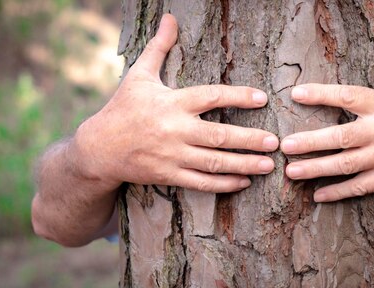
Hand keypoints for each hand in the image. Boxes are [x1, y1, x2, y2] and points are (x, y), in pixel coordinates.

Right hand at [72, 14, 278, 192]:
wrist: (98, 148)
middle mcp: (175, 129)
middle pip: (219, 135)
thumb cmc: (123, 108)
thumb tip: (170, 18)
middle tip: (275, 142)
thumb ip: (159, 48)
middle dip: (249, 139)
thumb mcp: (139, 75)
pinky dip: (223, 184)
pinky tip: (243, 182)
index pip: (211, 97)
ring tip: (268, 165)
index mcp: (172, 102)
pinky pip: (201, 183)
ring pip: (214, 162)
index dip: (239, 97)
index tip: (262, 99)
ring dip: (244, 165)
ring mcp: (172, 155)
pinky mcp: (169, 175)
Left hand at [281, 16, 373, 201]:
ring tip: (291, 171)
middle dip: (311, 141)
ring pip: (347, 165)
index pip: (349, 96)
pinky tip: (318, 195)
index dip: (322, 94)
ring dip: (317, 169)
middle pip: (341, 137)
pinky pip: (362, 186)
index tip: (296, 93)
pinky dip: (340, 192)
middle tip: (284, 145)